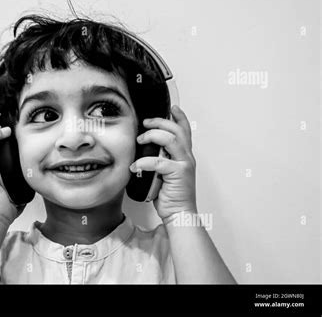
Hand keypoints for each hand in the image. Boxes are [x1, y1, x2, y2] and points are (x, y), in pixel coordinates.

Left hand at [130, 105, 196, 220]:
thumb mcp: (164, 173)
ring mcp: (184, 165)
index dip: (180, 117)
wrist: (179, 214)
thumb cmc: (170, 195)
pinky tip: (134, 166)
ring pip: (171, 140)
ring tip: (140, 139)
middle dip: (160, 122)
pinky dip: (144, 162)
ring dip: (153, 135)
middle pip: (177, 130)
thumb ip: (160, 159)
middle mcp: (187, 157)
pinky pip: (158, 162)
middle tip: (146, 123)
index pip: (185, 130)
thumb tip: (144, 149)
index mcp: (184, 156)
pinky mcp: (177, 174)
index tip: (172, 108)